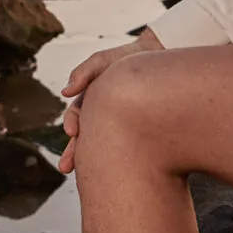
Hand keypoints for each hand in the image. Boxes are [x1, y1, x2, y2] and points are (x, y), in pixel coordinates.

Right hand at [58, 28, 161, 172]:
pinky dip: (117, 160)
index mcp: (95, 98)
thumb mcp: (108, 61)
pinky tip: (115, 173)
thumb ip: (85, 72)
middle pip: (87, 136)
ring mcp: (122, 124)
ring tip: (80, 174)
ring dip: (91, 160)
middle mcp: (106, 113)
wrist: (167, 59)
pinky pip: (127, 150)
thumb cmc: (136, 58)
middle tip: (66, 167)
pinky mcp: (140, 134)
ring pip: (104, 146)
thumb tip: (65, 92)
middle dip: (74, 152)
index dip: (73, 123)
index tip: (73, 132)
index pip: (79, 114)